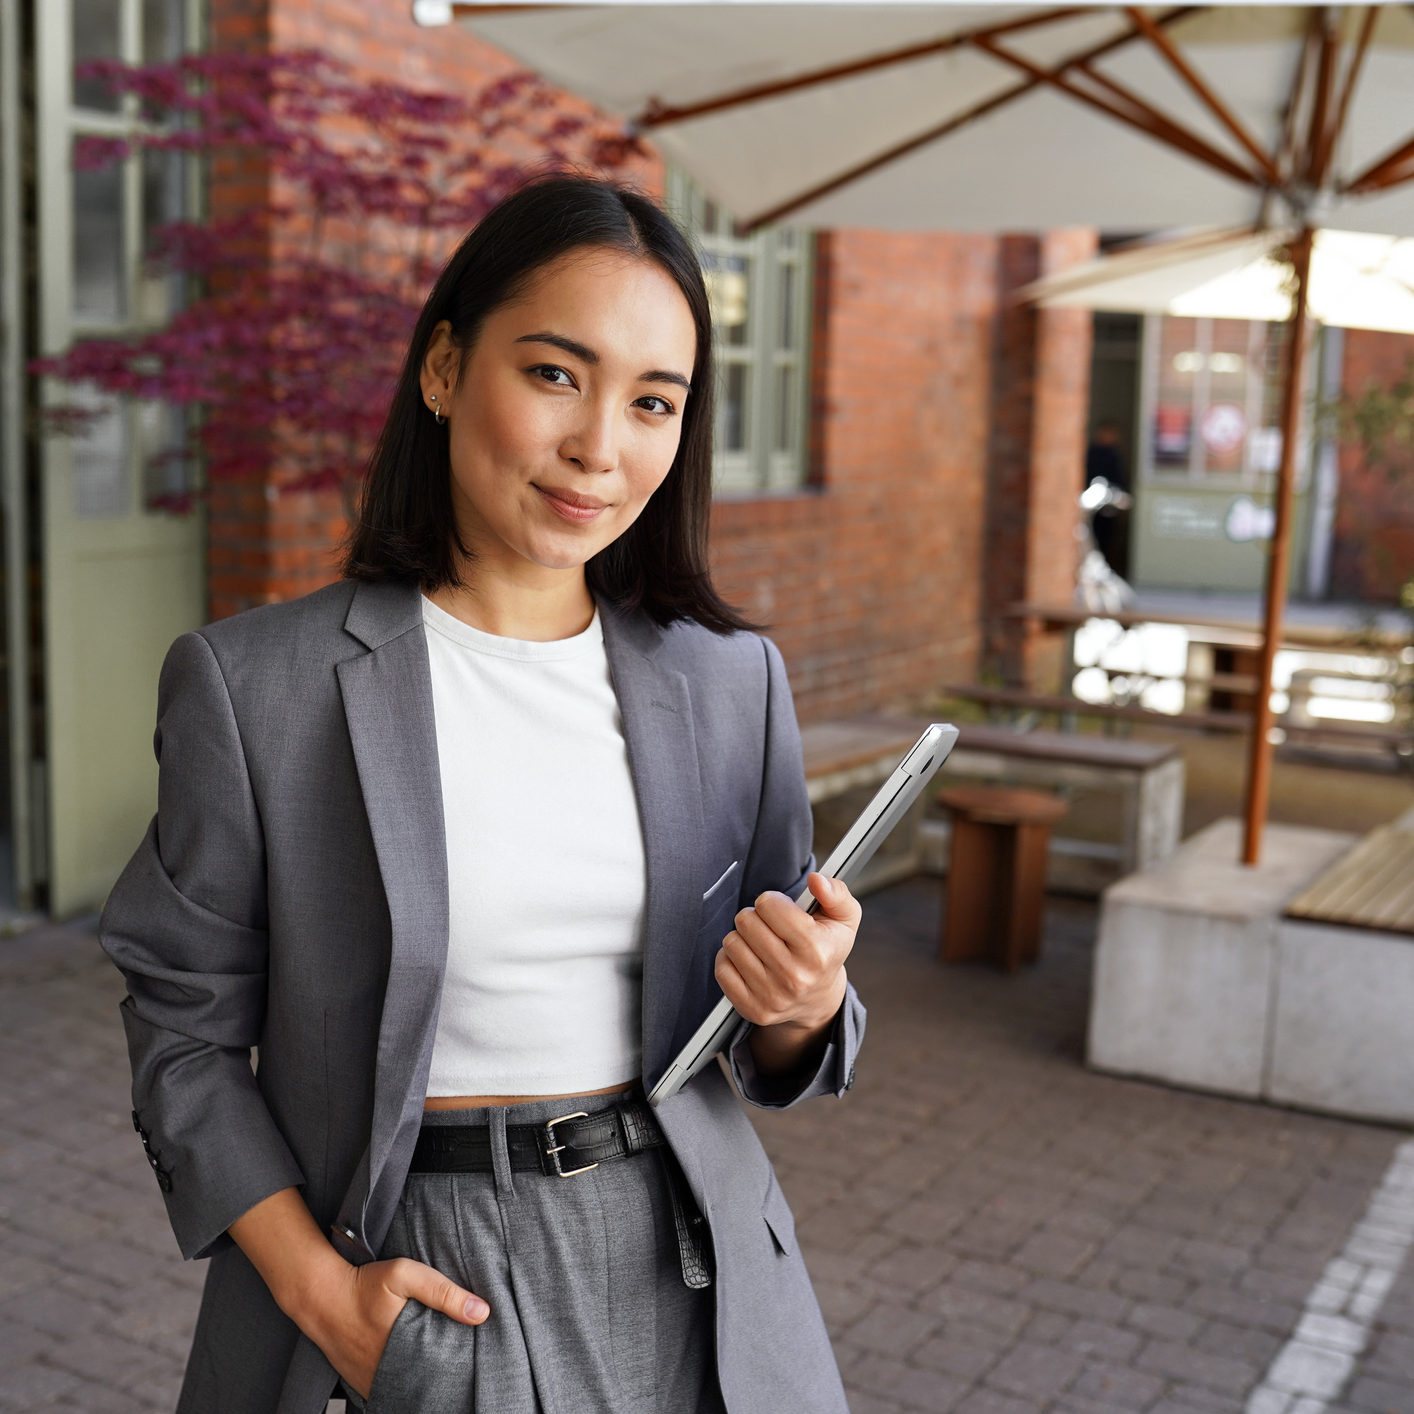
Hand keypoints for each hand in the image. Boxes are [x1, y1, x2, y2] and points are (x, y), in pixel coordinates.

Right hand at [309, 1255, 488, 1400]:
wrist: (321, 1297)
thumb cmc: (364, 1284)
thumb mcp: (405, 1275)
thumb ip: (443, 1292)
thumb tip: (482, 1312)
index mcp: (406, 1350)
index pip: (443, 1370)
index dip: (460, 1366)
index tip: (473, 1356)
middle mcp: (389, 1373)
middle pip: (427, 1382)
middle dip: (443, 1375)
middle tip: (459, 1364)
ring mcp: (373, 1382)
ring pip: (408, 1390)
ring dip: (423, 1380)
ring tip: (438, 1367)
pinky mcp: (362, 1384)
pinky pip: (388, 1390)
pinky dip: (402, 1383)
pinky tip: (413, 1370)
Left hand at [714, 872, 860, 1036]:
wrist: (818, 999)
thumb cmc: (827, 950)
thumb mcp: (844, 919)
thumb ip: (836, 892)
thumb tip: (816, 880)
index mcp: (817, 951)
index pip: (769, 905)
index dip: (773, 901)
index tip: (782, 910)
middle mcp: (795, 977)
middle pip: (746, 921)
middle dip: (755, 917)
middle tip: (770, 927)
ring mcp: (772, 996)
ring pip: (731, 942)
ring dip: (743, 938)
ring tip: (761, 944)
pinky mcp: (752, 1008)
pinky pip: (722, 968)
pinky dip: (731, 959)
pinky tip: (750, 961)